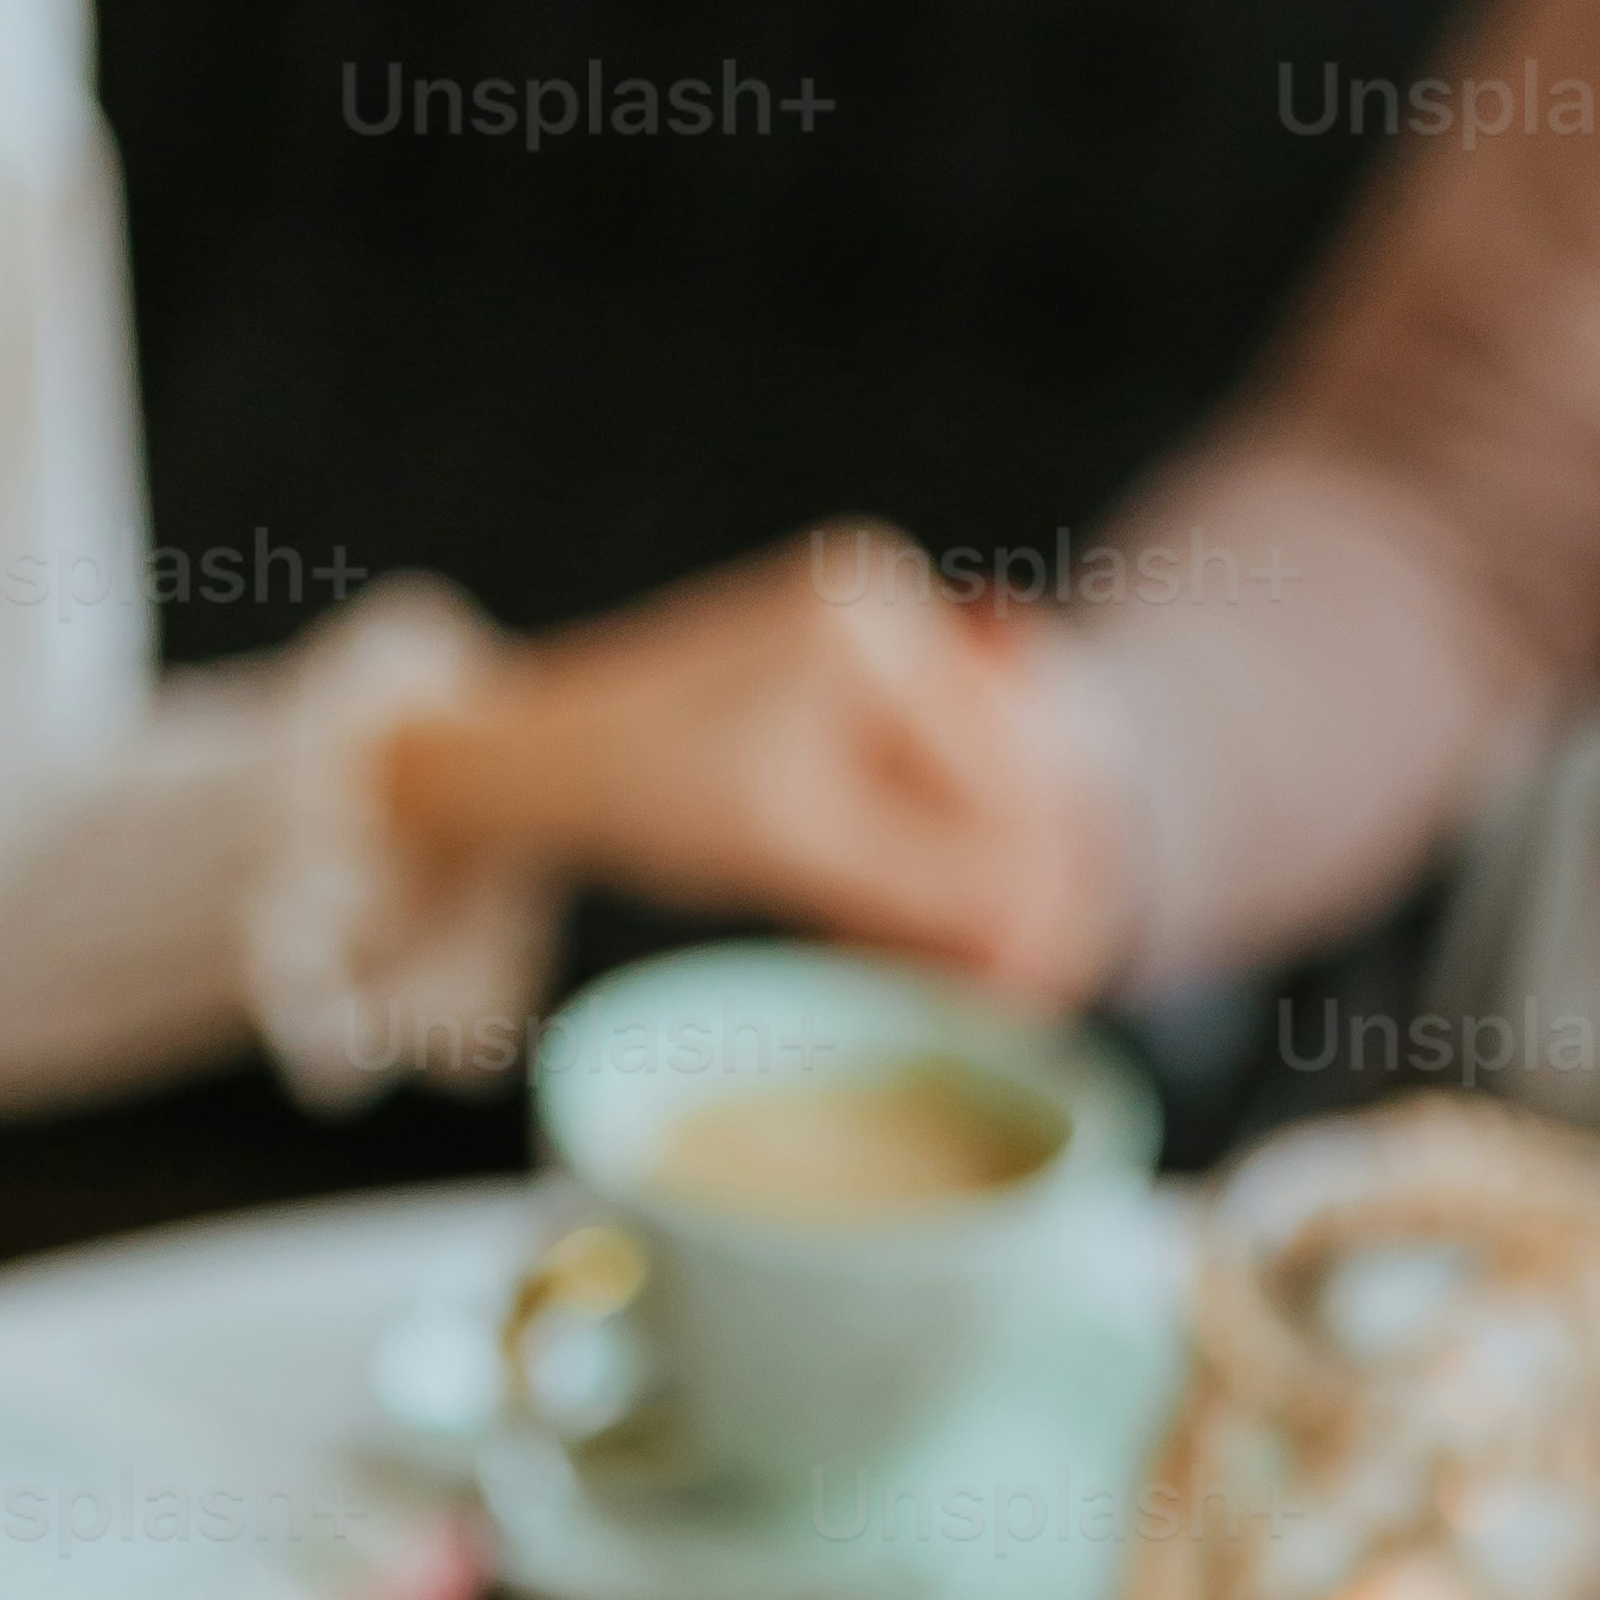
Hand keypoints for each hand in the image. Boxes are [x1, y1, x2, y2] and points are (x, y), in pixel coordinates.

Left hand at [383, 528, 1130, 998]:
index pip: (997, 773)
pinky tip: (928, 925)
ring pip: (976, 783)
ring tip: (974, 974)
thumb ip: (925, 888)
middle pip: (1003, 773)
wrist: (555, 756)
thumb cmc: (652, 794)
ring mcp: (878, 633)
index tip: (1044, 989)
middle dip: (1016, 886)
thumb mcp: (798, 848)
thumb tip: (1044, 951)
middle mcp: (886, 604)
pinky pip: (934, 775)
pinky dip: (937, 854)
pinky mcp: (862, 677)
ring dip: (981, 880)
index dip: (1030, 888)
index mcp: (869, 622)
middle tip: (1025, 995)